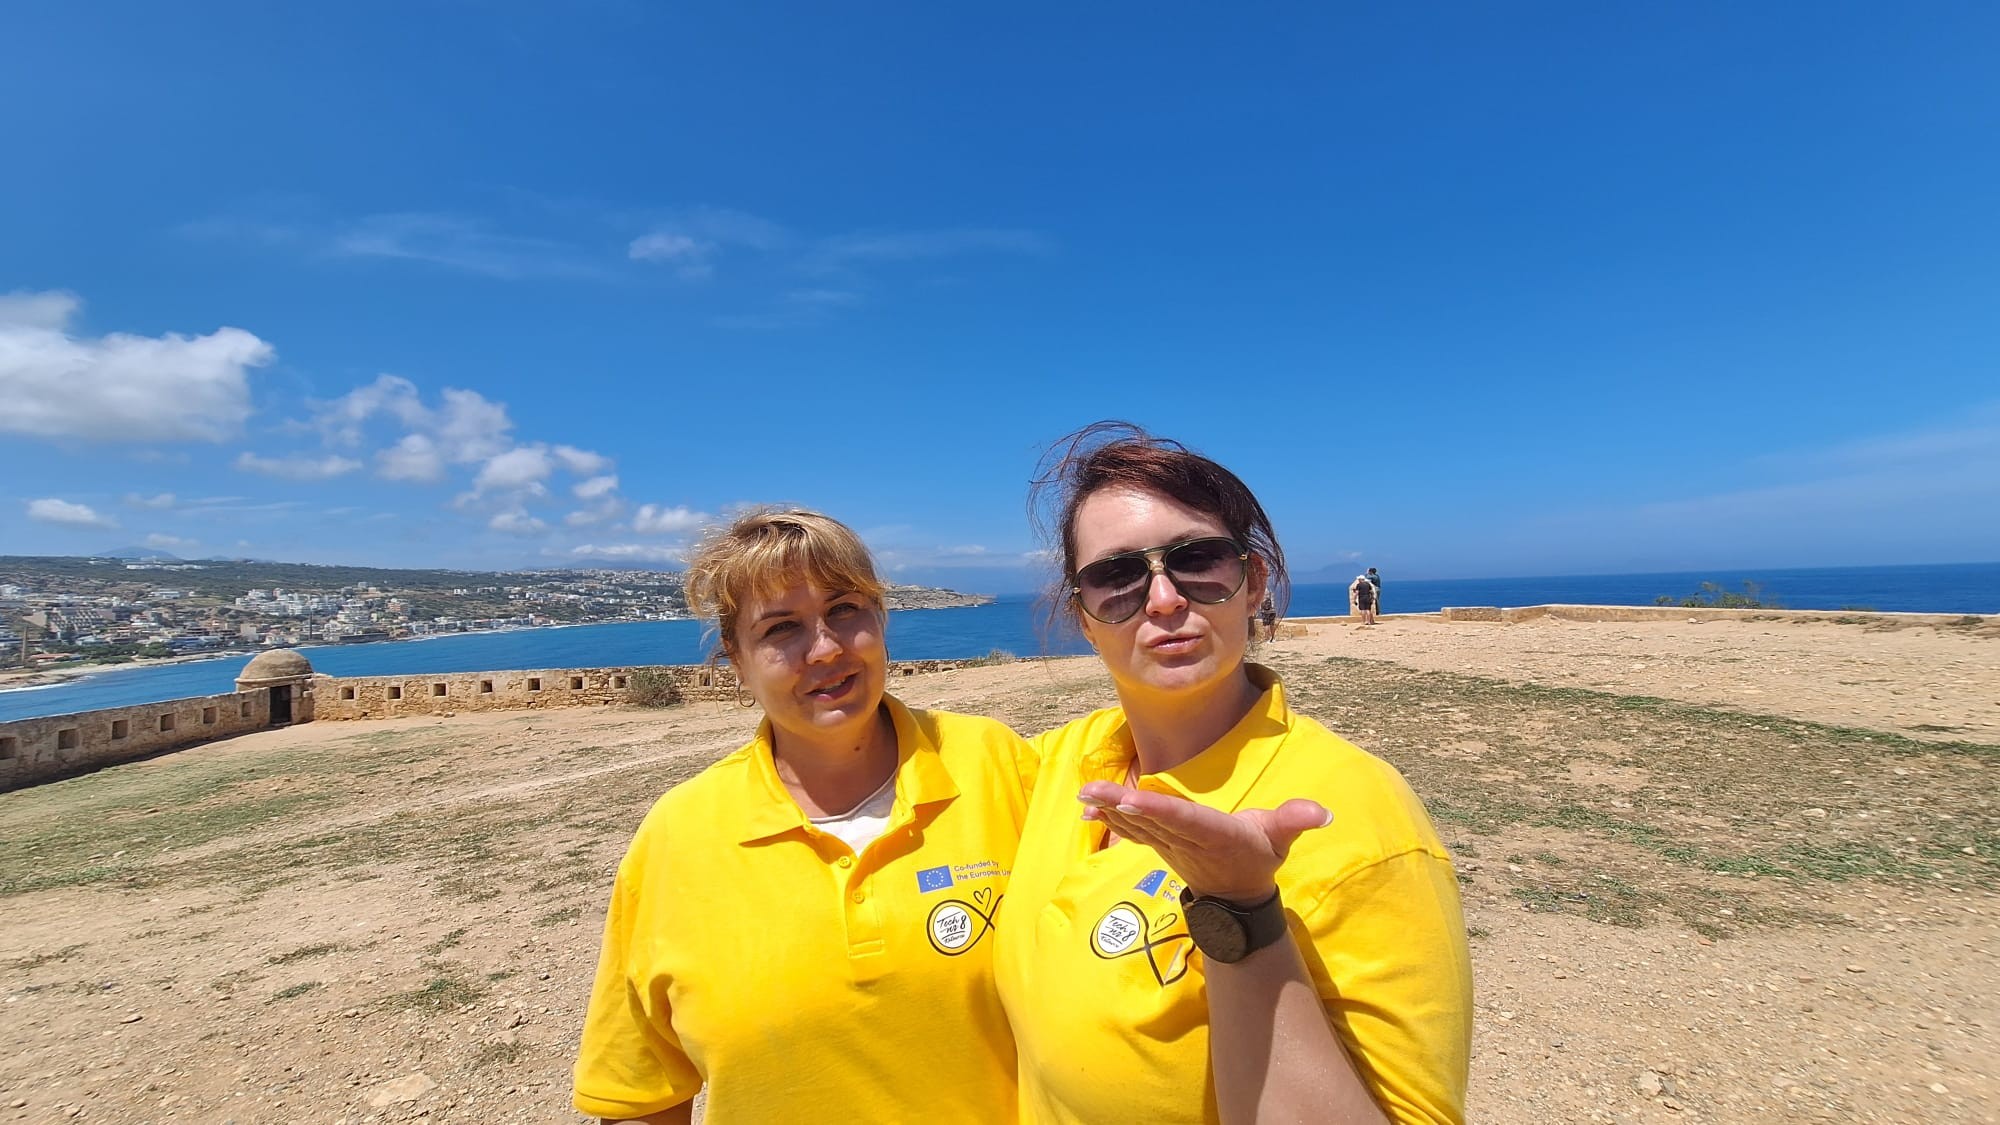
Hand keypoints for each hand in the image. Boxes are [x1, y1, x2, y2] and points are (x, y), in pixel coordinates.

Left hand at [1079, 781, 1331, 903]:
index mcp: (1215, 833)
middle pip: (1150, 819)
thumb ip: (1296, 821)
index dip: (1157, 809)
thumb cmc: (1258, 857)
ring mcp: (1170, 845)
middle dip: (1120, 805)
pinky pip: (1133, 831)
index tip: (1130, 798)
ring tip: (1083, 794)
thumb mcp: (1281, 839)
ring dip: (1109, 810)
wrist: (1238, 897)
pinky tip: (1088, 810)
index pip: (1183, 818)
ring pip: (1136, 825)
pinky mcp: (1161, 845)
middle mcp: (1187, 840)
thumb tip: (1325, 812)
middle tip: (1090, 791)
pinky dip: (1111, 820)